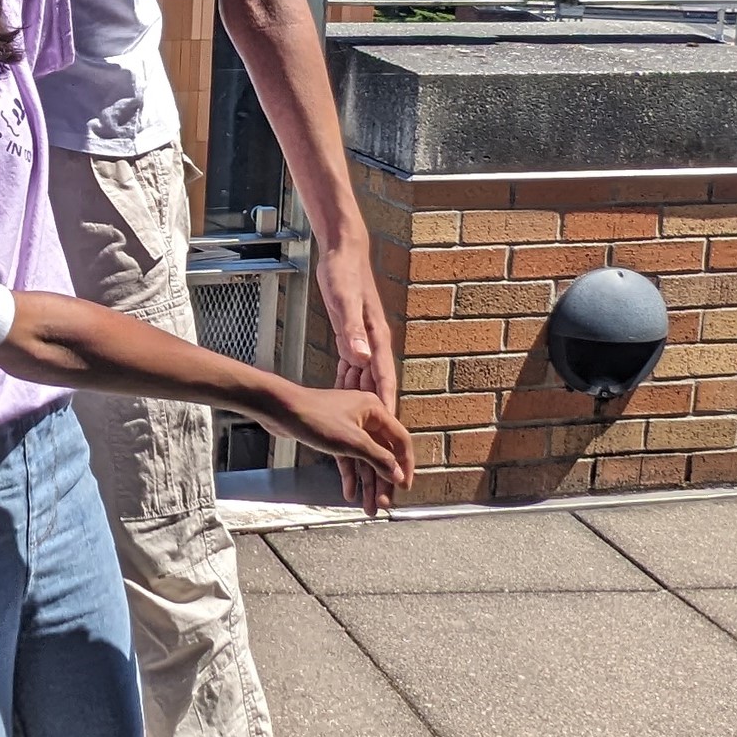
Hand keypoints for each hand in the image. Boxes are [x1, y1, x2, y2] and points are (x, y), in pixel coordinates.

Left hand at [274, 383, 412, 514]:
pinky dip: (350, 475)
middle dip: (383, 480)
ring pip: (364, 459)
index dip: (405, 465)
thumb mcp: (352, 441)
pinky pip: (348, 458)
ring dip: (367, 483)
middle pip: (382, 454)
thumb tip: (397, 474)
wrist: (279, 409)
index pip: (400, 441)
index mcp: (375, 411)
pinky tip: (350, 493)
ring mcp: (349, 427)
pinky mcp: (333, 436)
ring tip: (370, 507)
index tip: (404, 486)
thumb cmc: (313, 416)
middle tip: (384, 503)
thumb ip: (378, 459)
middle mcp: (365, 417)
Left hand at [310, 245, 399, 508]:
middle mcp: (375, 354)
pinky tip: (346, 432)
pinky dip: (349, 410)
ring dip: (365, 435)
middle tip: (384, 481)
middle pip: (380, 408)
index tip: (394, 459)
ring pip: (366, 404)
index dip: (391, 427)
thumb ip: (353, 331)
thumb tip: (361, 356)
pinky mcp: (352, 350)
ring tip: (365, 471)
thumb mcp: (344, 304)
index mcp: (377, 346)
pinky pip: (352, 389)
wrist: (342, 255)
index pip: (387, 393)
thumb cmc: (345, 276)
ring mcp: (364, 353)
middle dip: (382, 444)